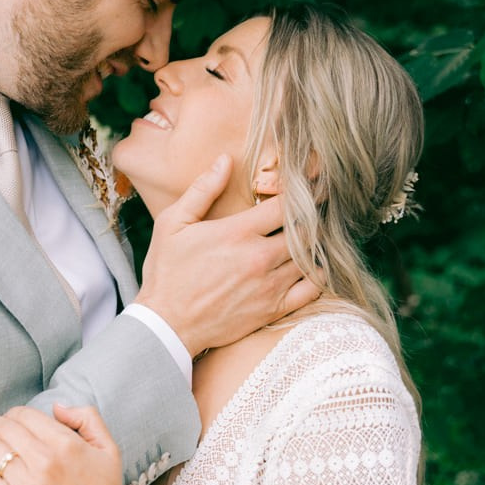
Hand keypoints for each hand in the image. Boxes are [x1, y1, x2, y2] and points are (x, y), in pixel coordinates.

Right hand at [135, 155, 319, 357]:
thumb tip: (225, 160)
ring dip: (314, 244)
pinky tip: (311, 267)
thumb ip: (202, 190)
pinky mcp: (273, 309)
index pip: (285, 204)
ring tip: (313, 235)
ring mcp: (269, 285)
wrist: (167, 325)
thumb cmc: (167, 273)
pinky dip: (317, 275)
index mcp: (238, 232)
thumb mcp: (173, 224)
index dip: (302, 191)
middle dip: (312, 216)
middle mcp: (259, 257)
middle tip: (315, 209)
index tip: (310, 184)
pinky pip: (312, 290)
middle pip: (305, 229)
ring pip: (310, 257)